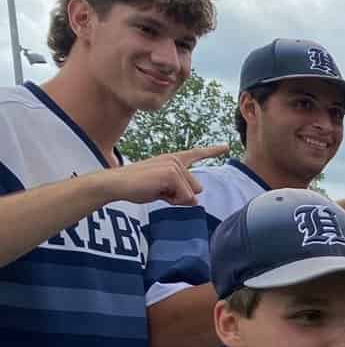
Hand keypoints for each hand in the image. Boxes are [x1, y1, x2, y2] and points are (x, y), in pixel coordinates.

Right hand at [105, 144, 227, 205]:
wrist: (116, 184)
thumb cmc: (137, 187)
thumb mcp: (163, 190)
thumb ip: (180, 191)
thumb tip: (195, 200)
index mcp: (173, 160)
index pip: (196, 154)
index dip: (212, 150)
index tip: (226, 146)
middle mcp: (176, 160)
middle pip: (197, 189)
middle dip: (181, 196)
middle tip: (159, 190)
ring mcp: (174, 165)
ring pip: (192, 194)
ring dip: (176, 199)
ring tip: (156, 190)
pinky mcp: (172, 174)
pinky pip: (185, 197)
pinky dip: (172, 201)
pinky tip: (156, 191)